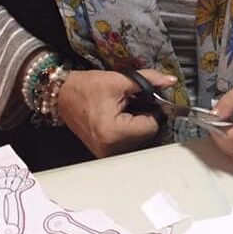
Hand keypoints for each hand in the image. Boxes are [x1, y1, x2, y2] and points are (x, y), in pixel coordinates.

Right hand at [56, 69, 175, 157]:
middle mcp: (110, 149)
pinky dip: (129, 129)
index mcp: (114, 132)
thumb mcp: (120, 80)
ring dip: (138, 124)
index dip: (154, 110)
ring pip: (139, 140)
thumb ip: (149, 80)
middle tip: (134, 102)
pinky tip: (120, 118)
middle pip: (147, 135)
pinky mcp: (103, 152)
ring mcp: (106, 153)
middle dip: (146, 117)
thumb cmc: (87, 87)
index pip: (152, 126)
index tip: (148, 98)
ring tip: (125, 109)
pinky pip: (128, 142)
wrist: (61, 95)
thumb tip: (171, 81)